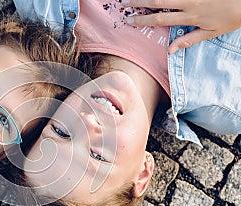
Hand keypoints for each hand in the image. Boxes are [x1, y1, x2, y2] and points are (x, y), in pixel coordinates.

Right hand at [122, 0, 240, 53]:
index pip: (161, 18)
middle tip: (125, 1)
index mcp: (190, 16)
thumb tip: (170, 50)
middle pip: (159, 0)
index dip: (143, 19)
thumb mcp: (211, 33)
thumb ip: (189, 40)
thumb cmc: (230, 18)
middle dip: (140, 1)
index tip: (130, 20)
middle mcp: (190, 2)